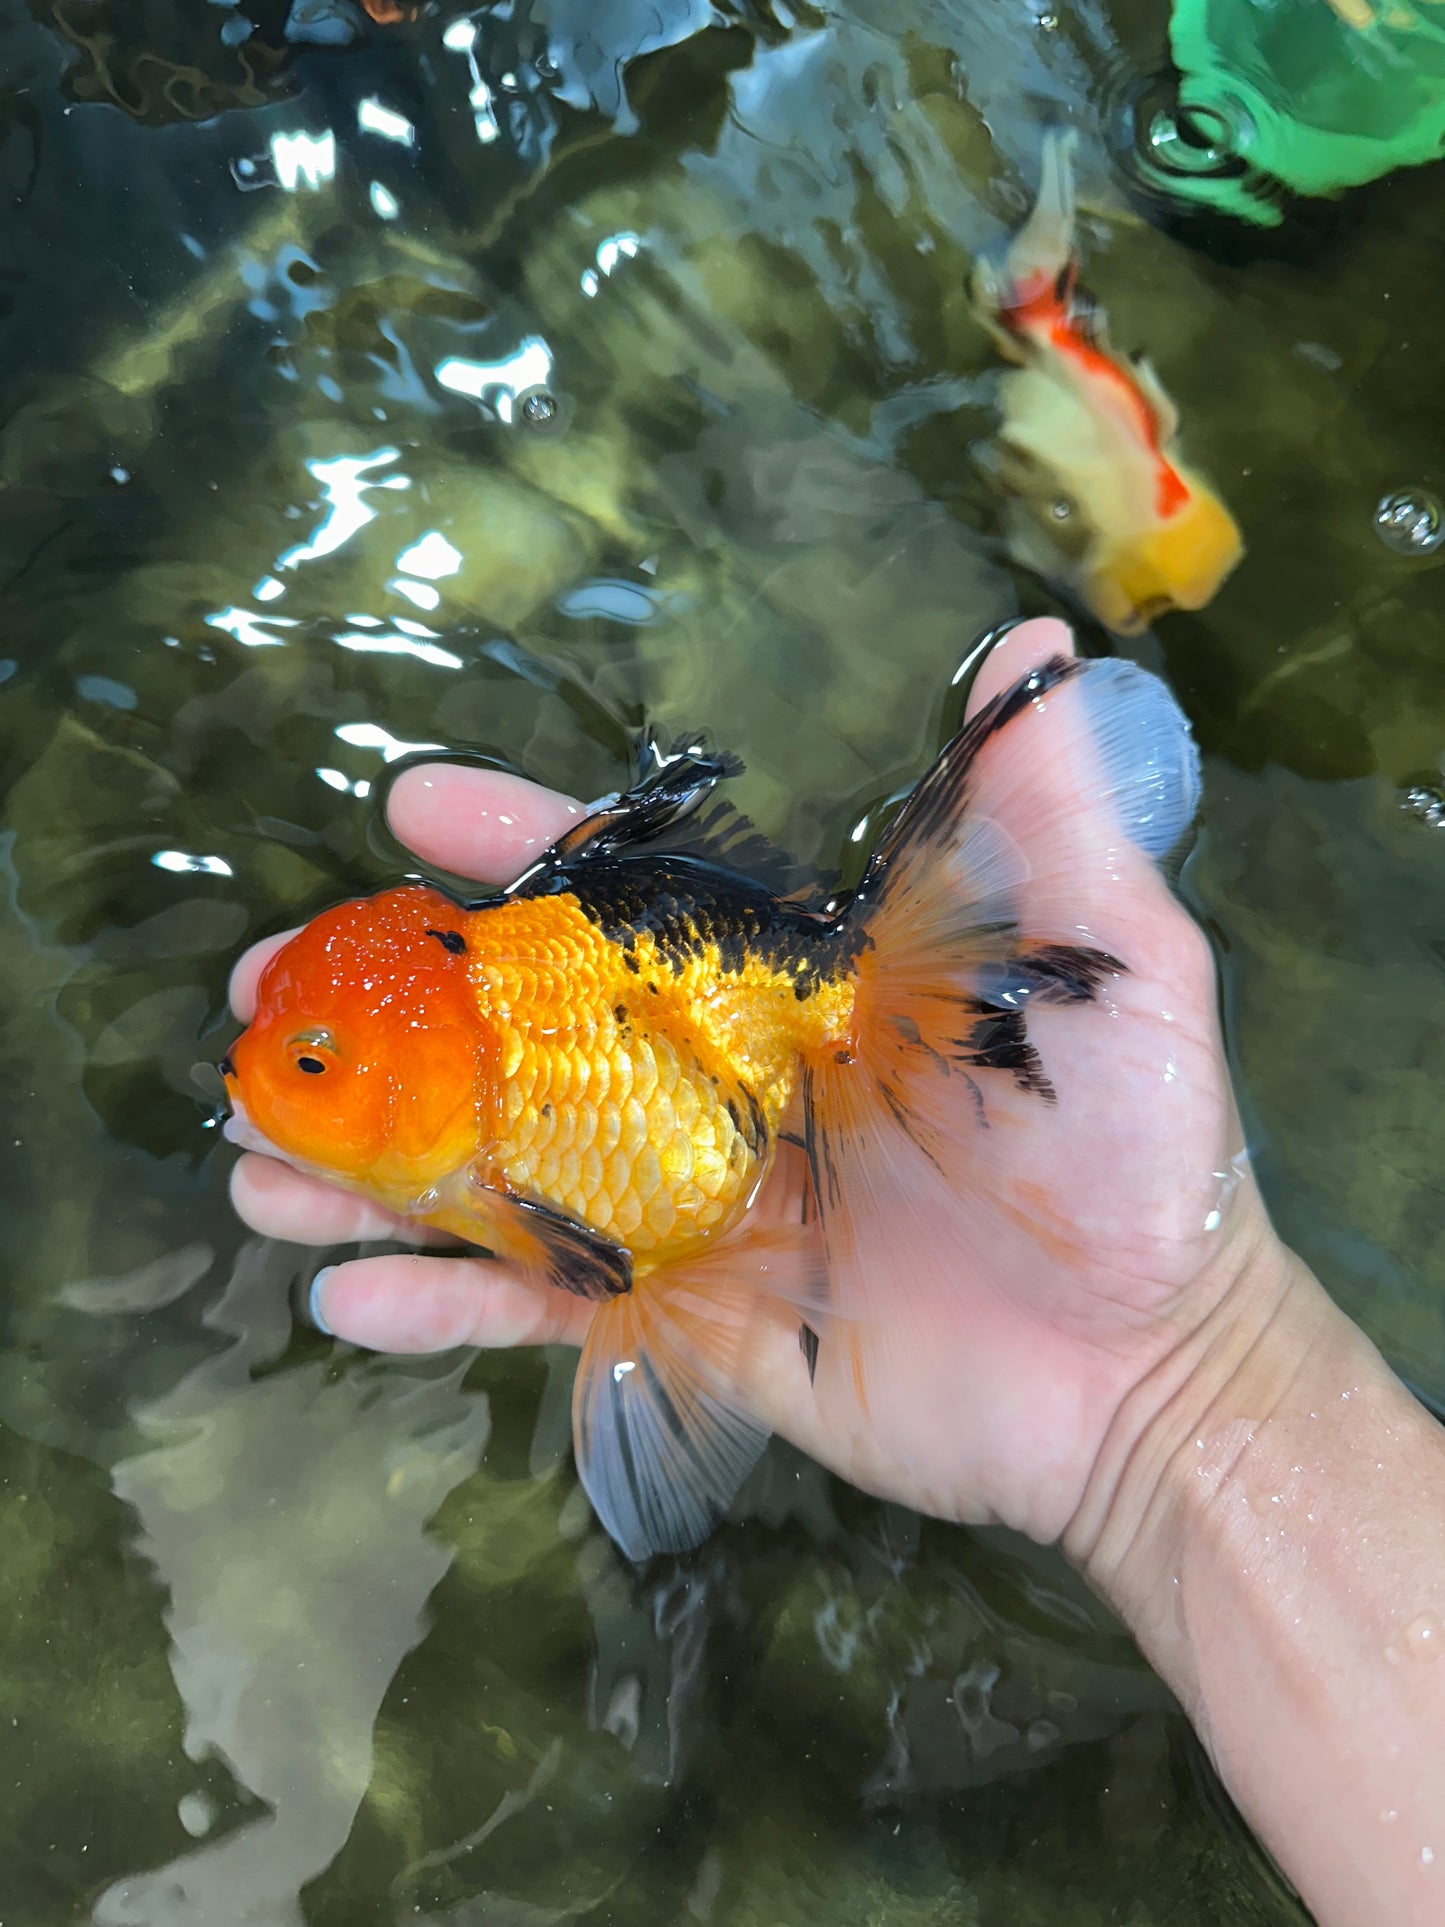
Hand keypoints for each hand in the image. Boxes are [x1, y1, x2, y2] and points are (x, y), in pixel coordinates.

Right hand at [228, 616, 1294, 1547]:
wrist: (1148, 1373)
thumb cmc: (1137, 1161)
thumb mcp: (1109, 972)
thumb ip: (1047, 823)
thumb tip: (1034, 643)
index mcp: (785, 988)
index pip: (628, 899)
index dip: (521, 847)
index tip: (413, 807)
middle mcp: (712, 1084)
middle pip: (517, 1031)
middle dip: (386, 1007)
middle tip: (266, 998)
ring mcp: (685, 1207)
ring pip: (497, 1171)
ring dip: (370, 1164)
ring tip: (253, 1156)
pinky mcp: (683, 1322)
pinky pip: (537, 1312)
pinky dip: (438, 1311)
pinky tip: (343, 1306)